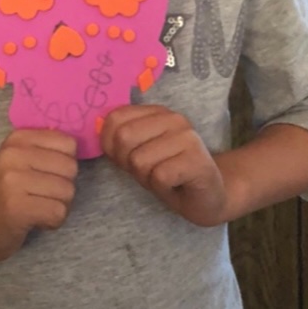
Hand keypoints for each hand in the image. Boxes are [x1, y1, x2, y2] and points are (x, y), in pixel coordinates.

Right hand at [0, 128, 79, 261]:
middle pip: (71, 168)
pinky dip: (52, 222)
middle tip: (40, 196)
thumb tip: (88, 140)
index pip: (69, 144)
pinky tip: (35, 220)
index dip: (64, 165)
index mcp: (18, 138)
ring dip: (58, 206)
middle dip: (63, 187)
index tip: (44, 175)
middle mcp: (13, 155)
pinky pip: (58, 212)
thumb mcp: (21, 161)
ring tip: (36, 208)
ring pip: (67, 191)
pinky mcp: (16, 208)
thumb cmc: (6, 193)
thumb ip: (47, 149)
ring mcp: (12, 181)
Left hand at [100, 105, 229, 227]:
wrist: (209, 196)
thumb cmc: (170, 174)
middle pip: (124, 138)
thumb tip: (98, 130)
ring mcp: (188, 138)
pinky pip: (159, 176)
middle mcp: (174, 119)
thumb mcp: (139, 153)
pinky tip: (176, 185)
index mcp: (157, 112)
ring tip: (165, 178)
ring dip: (147, 178)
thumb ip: (121, 139)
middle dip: (128, 163)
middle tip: (149, 171)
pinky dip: (162, 188)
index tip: (128, 158)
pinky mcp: (197, 161)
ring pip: (139, 160)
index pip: (115, 118)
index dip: (111, 145)